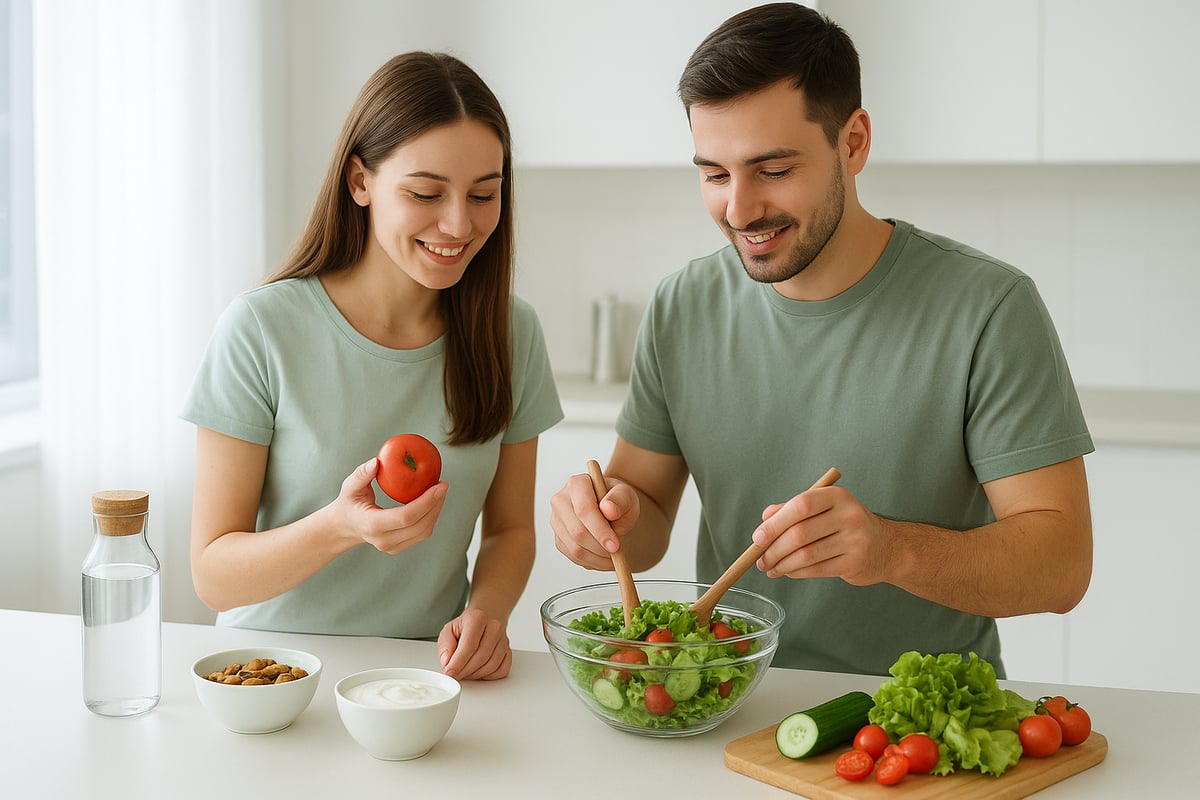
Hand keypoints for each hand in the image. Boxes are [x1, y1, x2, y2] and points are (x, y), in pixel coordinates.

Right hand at [334, 457, 448, 554]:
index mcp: (372, 525)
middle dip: (436, 504)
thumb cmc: (349, 503)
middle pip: (420, 526)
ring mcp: (392, 547)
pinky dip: (430, 517)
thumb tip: (376, 462)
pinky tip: (433, 501)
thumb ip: (361, 474)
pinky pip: (421, 533)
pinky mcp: (399, 547)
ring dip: (436, 511)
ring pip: (424, 531)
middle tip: (443, 485)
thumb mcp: (349, 487)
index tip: (440, 485)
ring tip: (439, 491)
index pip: (405, 517)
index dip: (426, 502)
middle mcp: (384, 540)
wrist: (345, 527)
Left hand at [436, 607, 511, 680]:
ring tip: (465, 671)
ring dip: (475, 674)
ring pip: (491, 665)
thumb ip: (445, 645)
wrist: (484, 621)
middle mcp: (494, 627)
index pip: (469, 645)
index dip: (458, 662)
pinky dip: (488, 676)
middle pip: (481, 657)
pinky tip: (478, 671)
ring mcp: (503, 640)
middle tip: (455, 674)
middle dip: (465, 671)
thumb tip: (447, 661)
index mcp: (478, 618)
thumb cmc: (466, 626)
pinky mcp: (508, 651)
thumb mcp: (449, 630)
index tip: (450, 671)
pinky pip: (501, 670)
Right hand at [549, 471, 640, 570]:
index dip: (599, 530)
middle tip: (617, 553)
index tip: (615, 545)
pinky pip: (572, 556)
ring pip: (574, 547)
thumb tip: (608, 509)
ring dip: (597, 558)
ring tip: (614, 557)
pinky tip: (603, 558)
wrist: (611, 511)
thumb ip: (620, 500)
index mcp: (577, 483)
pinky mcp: (558, 538)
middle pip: (577, 531)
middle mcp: (561, 500)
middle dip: (600, 547)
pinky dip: (591, 562)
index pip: (583, 509)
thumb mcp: (627, 496)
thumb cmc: (618, 501)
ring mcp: (556, 520)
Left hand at [750, 484, 892, 585]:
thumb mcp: (823, 508)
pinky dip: (796, 573)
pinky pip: (816, 570)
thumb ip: (792, 509)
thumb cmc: (846, 525)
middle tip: (760, 559)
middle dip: (774, 549)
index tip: (758, 538)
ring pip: (806, 555)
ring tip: (770, 568)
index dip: (775, 523)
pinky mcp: (854, 563)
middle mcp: (848, 515)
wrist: (886, 547)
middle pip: (800, 534)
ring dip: (782, 565)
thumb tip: (765, 519)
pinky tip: (787, 572)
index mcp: (836, 496)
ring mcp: (854, 540)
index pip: (800, 505)